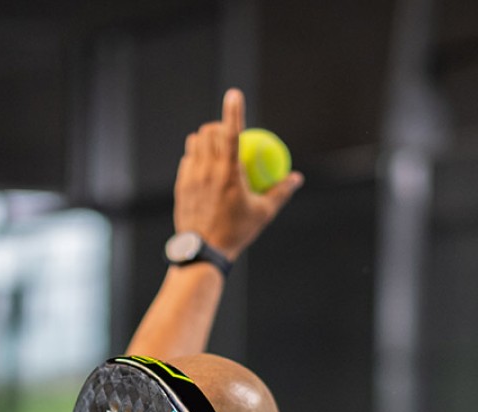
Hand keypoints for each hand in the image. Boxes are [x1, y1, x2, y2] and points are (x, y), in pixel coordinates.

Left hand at [174, 88, 302, 260]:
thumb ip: (280, 192)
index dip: (234, 110)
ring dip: (206, 139)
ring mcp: (191, 176)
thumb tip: (296, 177)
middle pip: (209, 131)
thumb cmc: (237, 232)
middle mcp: (208, 169)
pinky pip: (187, 159)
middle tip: (228, 133)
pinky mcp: (181, 184)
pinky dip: (196, 156)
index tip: (234, 94)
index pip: (232, 132)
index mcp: (229, 173)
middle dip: (218, 125)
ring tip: (216, 149)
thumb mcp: (263, 213)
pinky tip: (204, 167)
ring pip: (194, 142)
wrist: (204, 251)